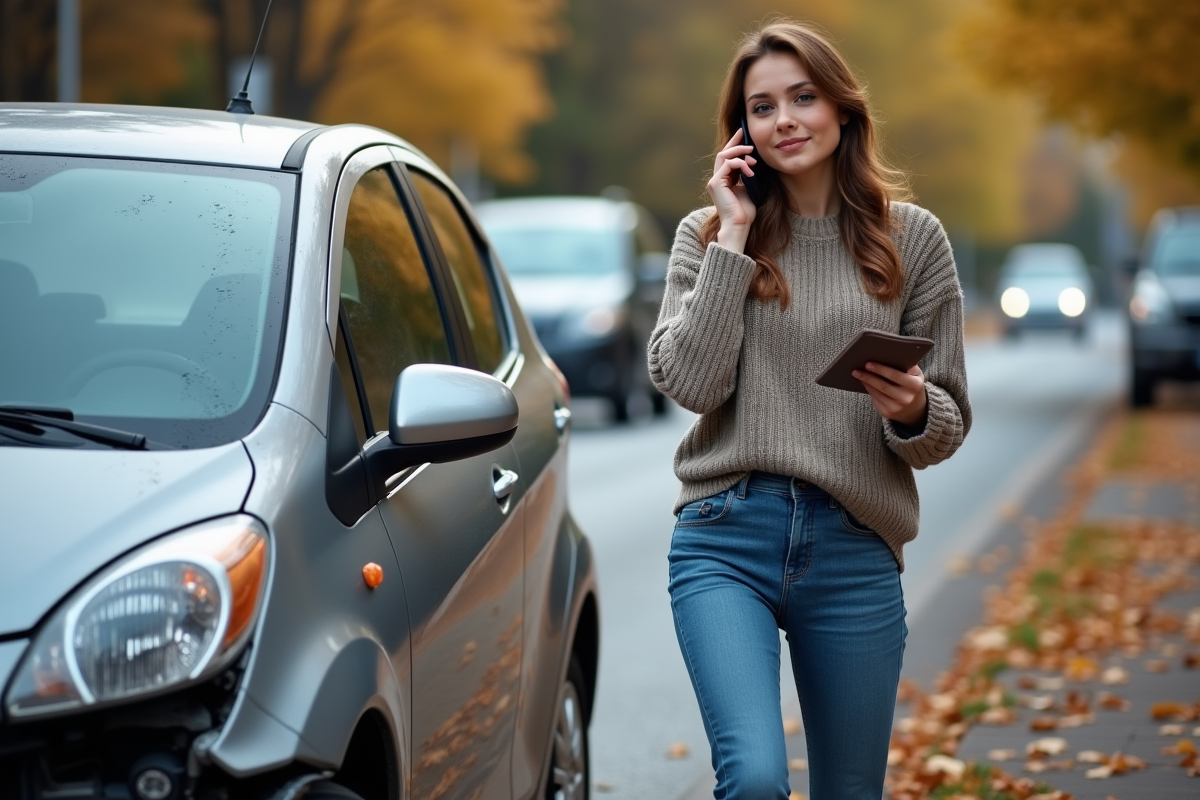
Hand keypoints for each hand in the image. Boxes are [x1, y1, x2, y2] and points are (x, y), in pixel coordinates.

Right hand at [705, 128, 756, 252]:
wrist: (739, 225)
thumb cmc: (745, 212)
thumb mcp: (749, 188)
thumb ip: (747, 175)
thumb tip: (753, 162)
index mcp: (723, 181)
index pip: (727, 158)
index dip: (734, 145)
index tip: (743, 135)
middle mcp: (716, 180)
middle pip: (723, 154)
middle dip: (735, 143)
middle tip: (745, 134)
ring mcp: (714, 182)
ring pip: (724, 156)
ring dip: (740, 152)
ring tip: (752, 155)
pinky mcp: (716, 184)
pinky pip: (728, 165)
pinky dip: (740, 164)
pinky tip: (751, 170)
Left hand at [852, 363, 927, 427]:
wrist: (916, 409)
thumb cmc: (913, 386)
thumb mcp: (916, 375)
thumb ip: (907, 365)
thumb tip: (889, 354)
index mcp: (914, 386)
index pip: (895, 375)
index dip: (880, 369)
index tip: (868, 364)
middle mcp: (906, 398)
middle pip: (883, 386)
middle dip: (868, 377)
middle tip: (857, 370)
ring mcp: (897, 408)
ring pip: (877, 394)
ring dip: (866, 383)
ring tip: (858, 375)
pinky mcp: (888, 413)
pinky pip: (875, 400)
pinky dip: (869, 391)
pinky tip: (865, 384)